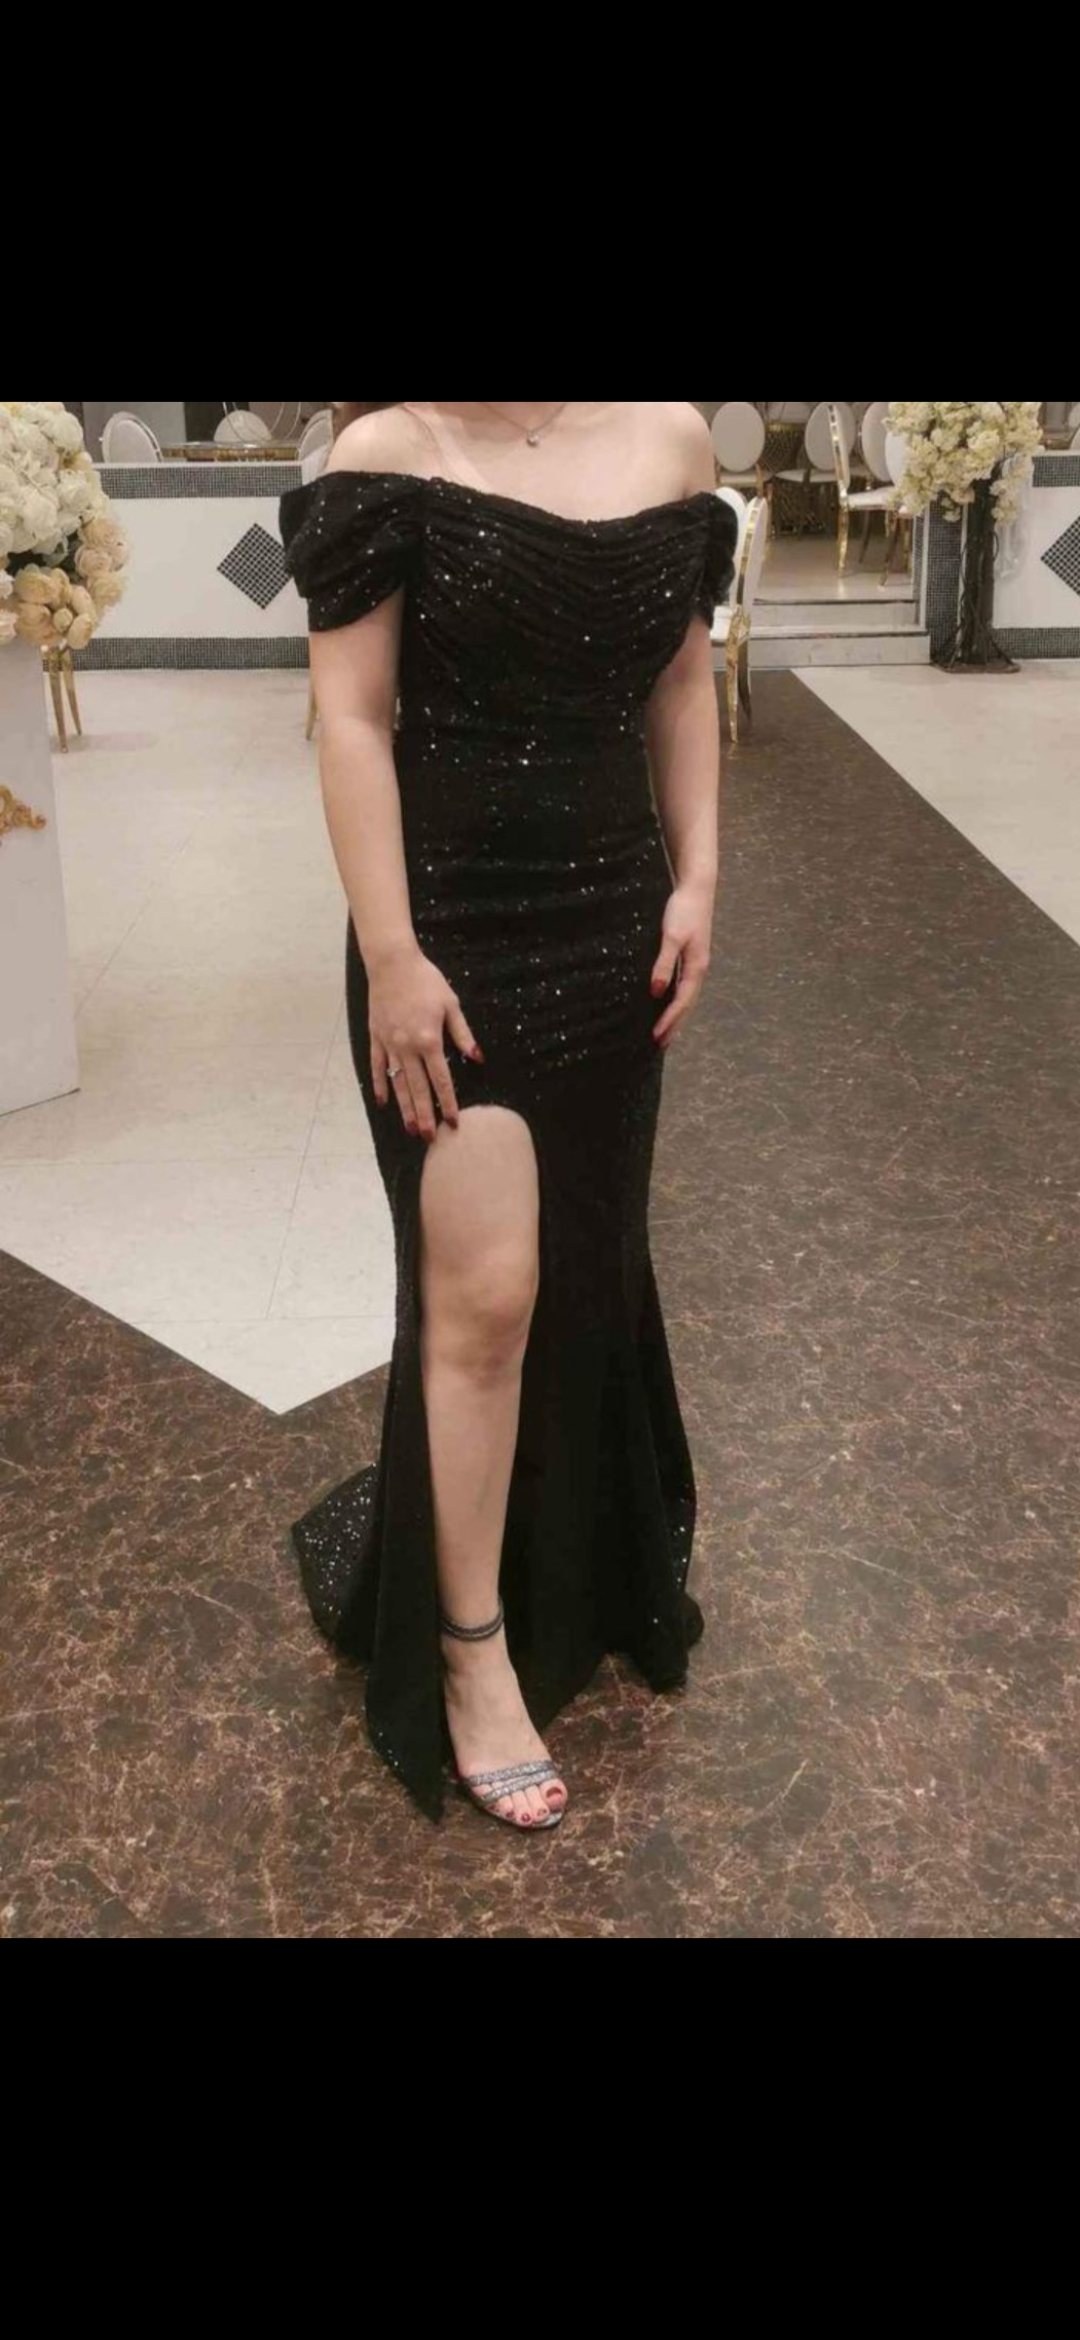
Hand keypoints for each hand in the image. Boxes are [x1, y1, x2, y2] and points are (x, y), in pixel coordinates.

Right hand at [368, 943, 482, 1139]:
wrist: (392, 963)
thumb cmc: (426, 981)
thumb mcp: (451, 1005)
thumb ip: (463, 1034)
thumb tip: (478, 1058)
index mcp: (429, 1040)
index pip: (441, 1079)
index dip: (448, 1102)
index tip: (453, 1122)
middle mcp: (407, 1047)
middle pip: (418, 1089)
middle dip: (425, 1115)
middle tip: (430, 1139)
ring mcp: (389, 1044)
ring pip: (398, 1083)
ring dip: (405, 1108)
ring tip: (410, 1128)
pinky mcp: (376, 1038)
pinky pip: (377, 1067)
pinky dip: (379, 1085)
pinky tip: (383, 1103)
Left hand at [650, 880, 714, 1048]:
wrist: (697, 887)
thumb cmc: (684, 910)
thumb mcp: (671, 937)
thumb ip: (663, 964)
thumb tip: (657, 992)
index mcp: (696, 967)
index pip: (682, 1001)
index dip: (670, 1020)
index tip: (657, 1036)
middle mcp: (699, 968)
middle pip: (687, 1003)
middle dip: (675, 1024)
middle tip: (661, 1043)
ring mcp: (696, 962)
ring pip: (687, 995)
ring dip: (677, 1014)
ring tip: (666, 1029)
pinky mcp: (691, 954)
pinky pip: (684, 984)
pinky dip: (677, 998)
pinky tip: (667, 1000)